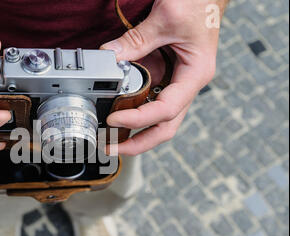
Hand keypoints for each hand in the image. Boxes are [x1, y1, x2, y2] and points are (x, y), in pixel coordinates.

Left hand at [101, 0, 227, 155]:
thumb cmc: (198, 3)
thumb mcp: (166, 18)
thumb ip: (137, 40)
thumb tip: (110, 58)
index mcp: (196, 75)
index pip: (166, 110)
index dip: (138, 119)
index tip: (114, 120)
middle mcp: (187, 84)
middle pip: (165, 127)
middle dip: (138, 143)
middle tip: (111, 149)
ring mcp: (176, 82)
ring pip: (156, 117)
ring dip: (134, 129)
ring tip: (108, 135)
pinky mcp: (166, 75)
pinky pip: (148, 97)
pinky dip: (131, 106)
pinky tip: (114, 109)